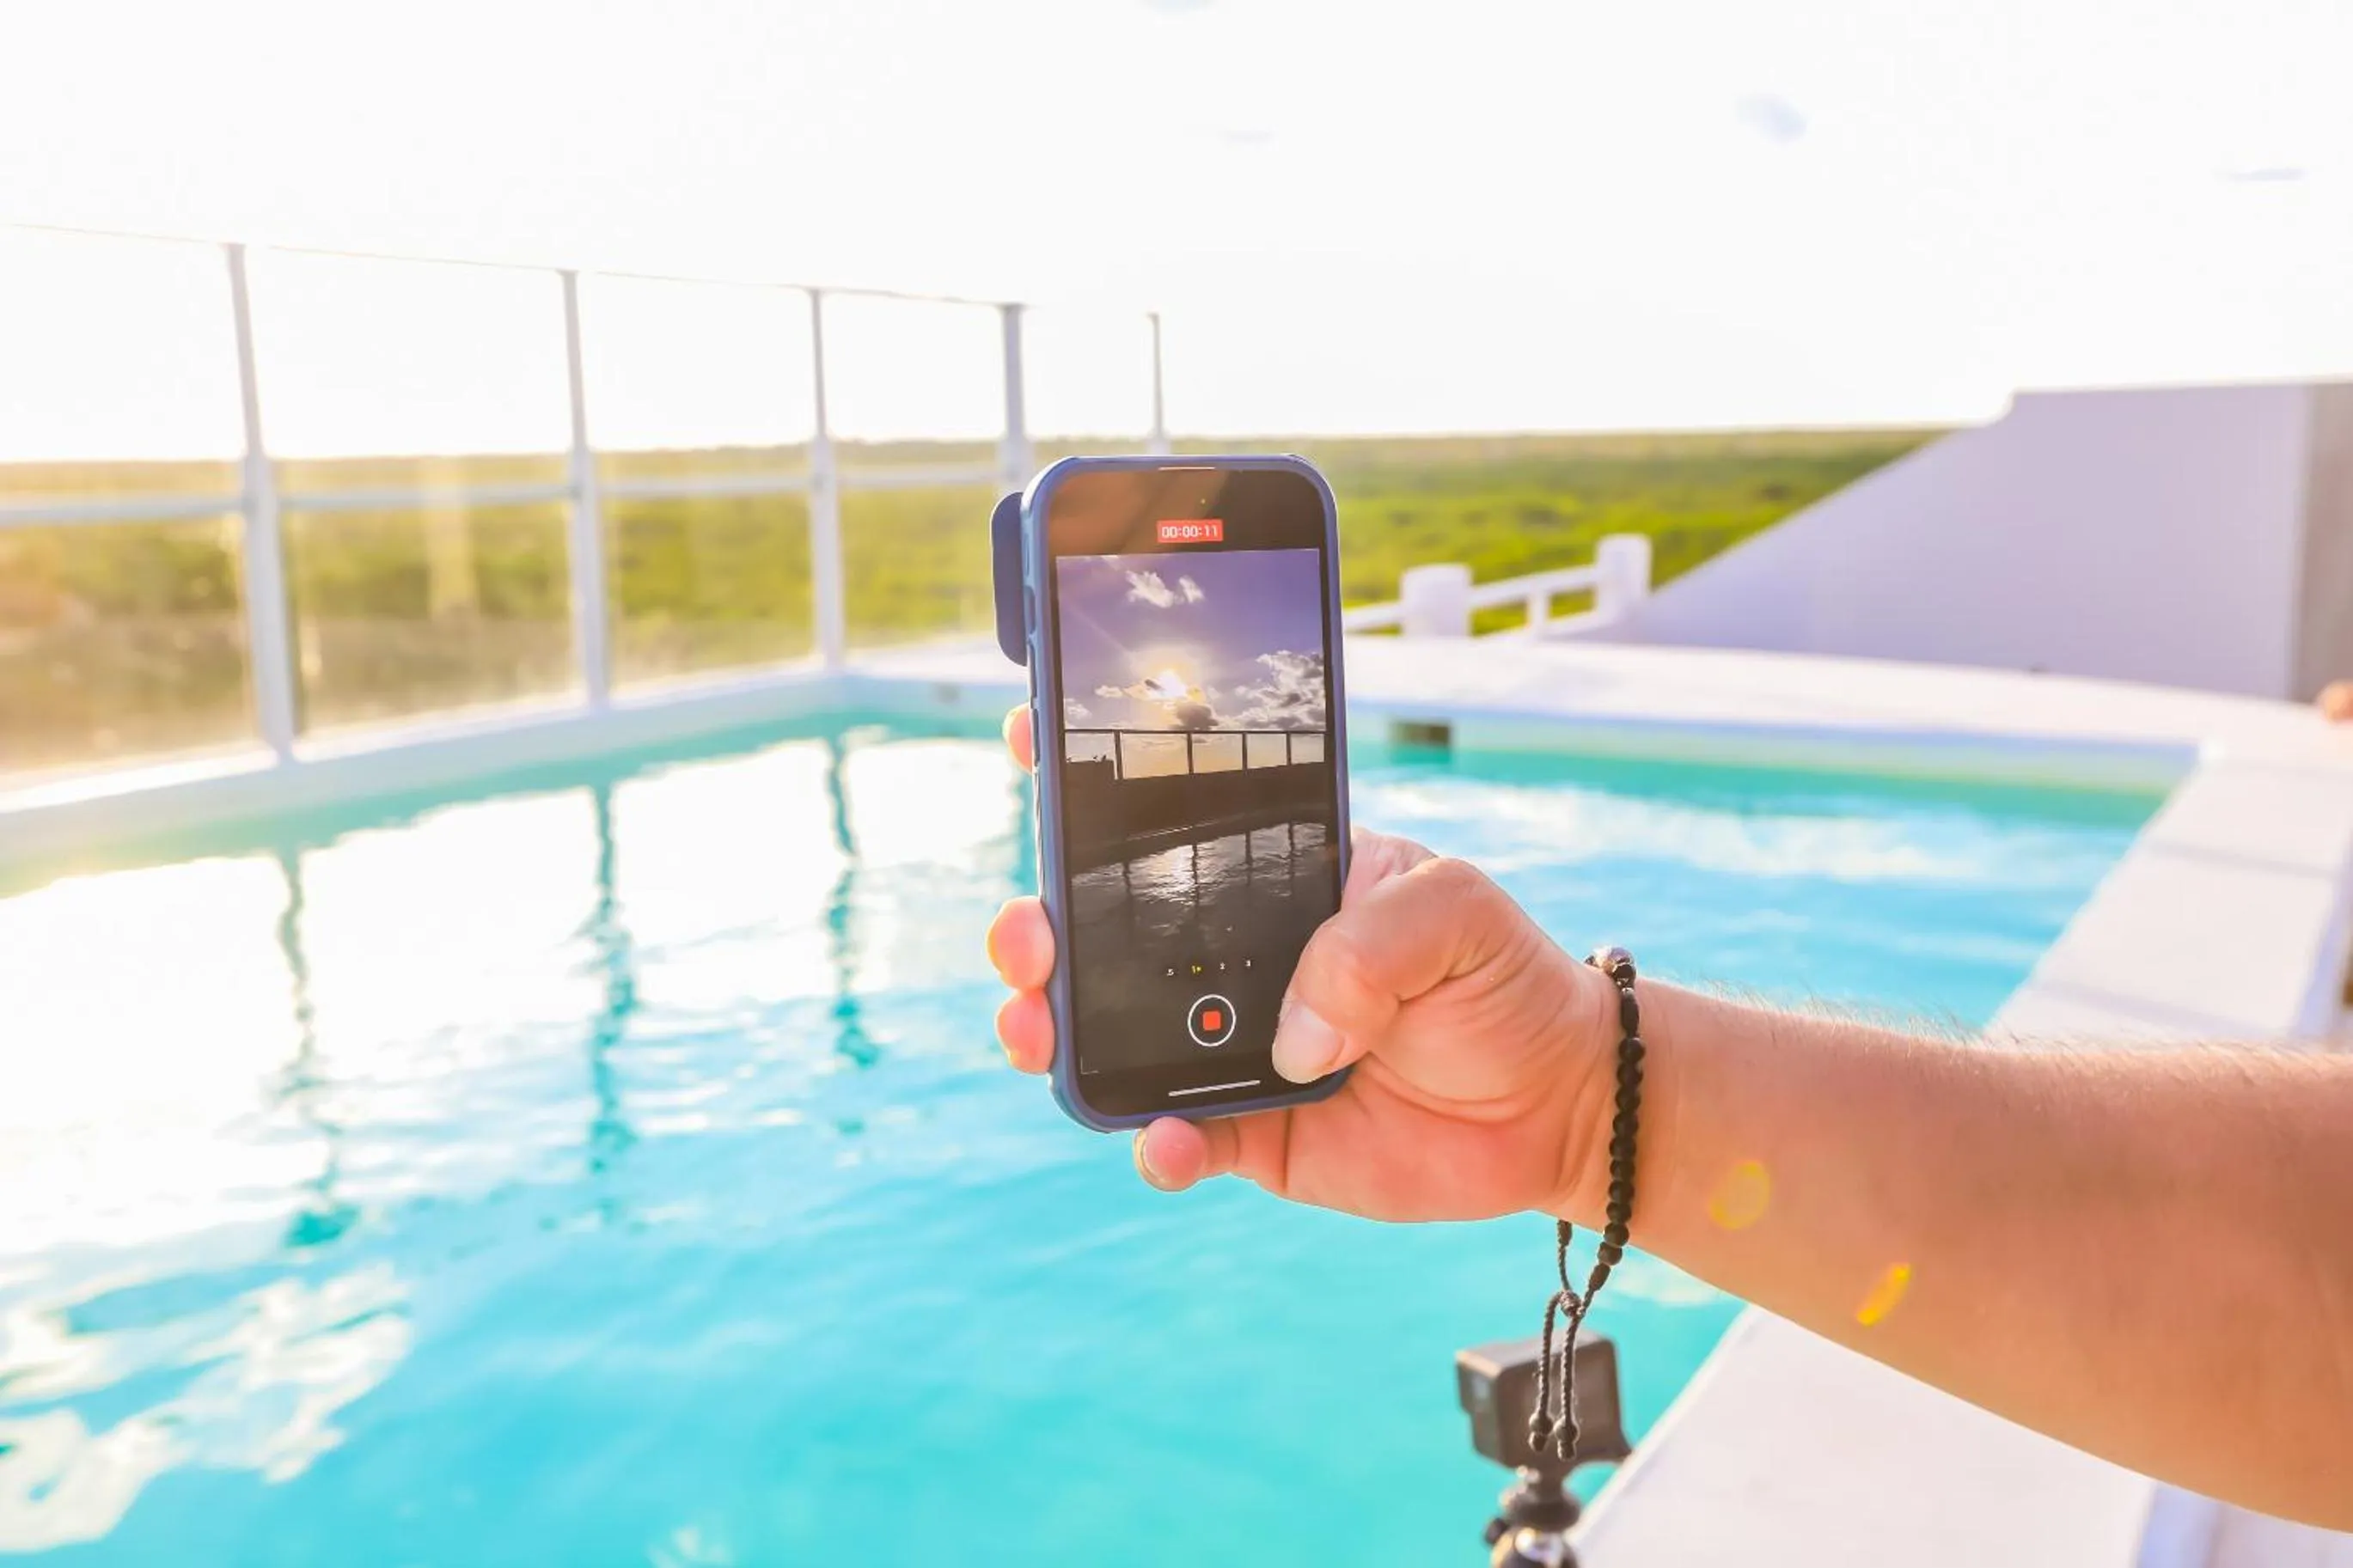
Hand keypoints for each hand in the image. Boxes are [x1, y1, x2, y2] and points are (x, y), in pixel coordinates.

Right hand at [986, 706, 1624, 1224]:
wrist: (1558, 1101)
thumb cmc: (1503, 976)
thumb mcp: (1453, 909)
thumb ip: (1371, 944)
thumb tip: (1294, 1036)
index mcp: (1266, 874)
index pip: (1163, 817)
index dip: (1087, 778)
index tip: (1028, 737)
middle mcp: (1229, 957)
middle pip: (1099, 936)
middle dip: (1037, 929)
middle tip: (1029, 938)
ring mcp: (1229, 1047)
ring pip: (1107, 1040)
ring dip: (1053, 1034)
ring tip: (1040, 1033)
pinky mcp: (1252, 1133)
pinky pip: (1176, 1141)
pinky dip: (1156, 1148)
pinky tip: (1165, 1143)